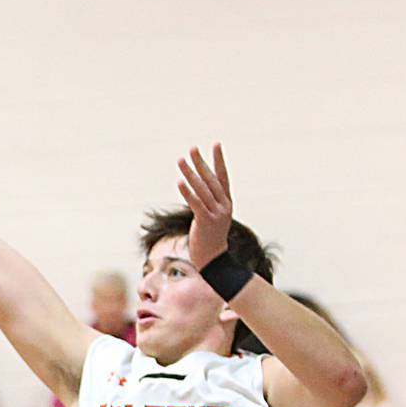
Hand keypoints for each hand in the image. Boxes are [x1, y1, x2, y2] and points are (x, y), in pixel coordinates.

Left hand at [175, 144, 232, 271]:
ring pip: (201, 189)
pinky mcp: (206, 222)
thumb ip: (209, 204)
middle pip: (211, 179)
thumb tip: (199, 192)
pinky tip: (179, 181)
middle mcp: (223, 206)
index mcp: (226, 203)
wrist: (215, 262)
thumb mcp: (213, 219)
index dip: (219, 161)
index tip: (216, 144)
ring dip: (190, 173)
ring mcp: (216, 214)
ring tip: (180, 160)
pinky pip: (195, 203)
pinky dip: (187, 192)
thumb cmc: (210, 240)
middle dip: (200, 163)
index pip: (223, 177)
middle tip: (192, 148)